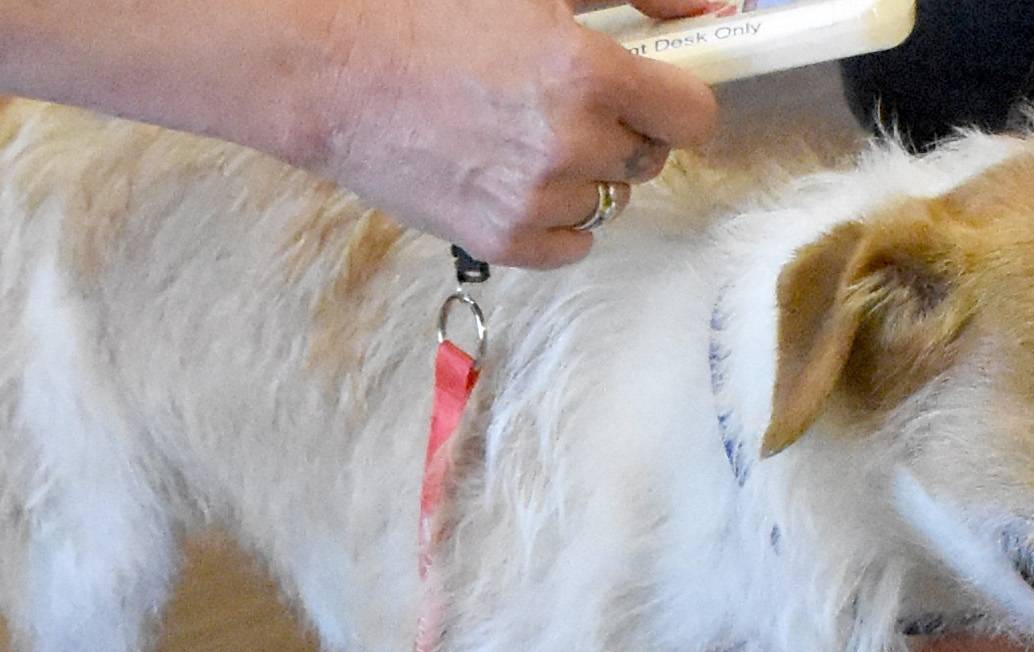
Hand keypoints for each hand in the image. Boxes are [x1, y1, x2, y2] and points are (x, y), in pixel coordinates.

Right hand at [294, 0, 720, 267]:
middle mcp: (568, 145)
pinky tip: (515, 173)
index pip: (693, 116)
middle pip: (649, 157)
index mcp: (586, 74)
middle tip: (567, 96)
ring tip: (524, 129)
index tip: (655, 87)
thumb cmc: (420, 9)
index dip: (676, 96)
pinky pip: (572, 245)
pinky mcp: (497, 240)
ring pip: (609, 200)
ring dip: (586, 171)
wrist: (325, 67)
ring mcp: (533, 201)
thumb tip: (708, 8)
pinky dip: (557, 216)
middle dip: (624, 127)